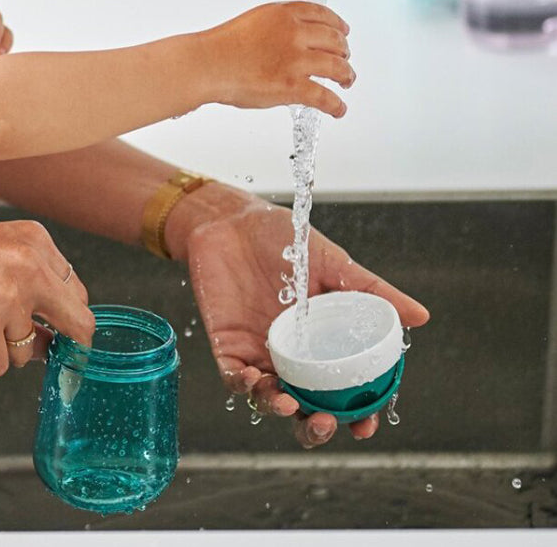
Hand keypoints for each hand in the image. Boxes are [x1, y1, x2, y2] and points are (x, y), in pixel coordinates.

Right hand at [0, 207, 93, 375]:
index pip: (76, 293)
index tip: (48, 331)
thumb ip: (27, 284)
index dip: (60, 318)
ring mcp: (6, 296)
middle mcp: (28, 265)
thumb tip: (52, 335)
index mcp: (34, 241)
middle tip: (31, 349)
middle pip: (78, 324)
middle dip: (56, 344)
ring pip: (28, 351)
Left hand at [170, 181, 428, 446]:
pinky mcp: (227, 344)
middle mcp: (290, 354)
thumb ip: (371, 290)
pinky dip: (242, 385)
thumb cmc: (281, 238)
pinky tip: (252, 378)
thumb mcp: (331, 262)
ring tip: (288, 403)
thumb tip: (421, 316)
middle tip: (327, 422)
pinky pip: (233, 377)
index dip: (354, 415)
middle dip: (314, 428)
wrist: (231, 219)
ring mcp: (258, 351)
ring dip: (278, 408)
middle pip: (304, 407)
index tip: (365, 427)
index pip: (340, 391)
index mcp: (320, 342)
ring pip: (267, 398)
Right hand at [199, 2, 354, 117]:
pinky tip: (338, 109)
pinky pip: (325, 98)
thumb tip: (292, 37)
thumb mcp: (255, 21)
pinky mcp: (293, 86)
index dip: (338, 24)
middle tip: (344, 59)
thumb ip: (278, 25)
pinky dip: (336, 105)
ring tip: (346, 82)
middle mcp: (294, 33)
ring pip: (337, 67)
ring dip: (346, 76)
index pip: (323, 15)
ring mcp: (295, 60)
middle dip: (344, 51)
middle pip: (335, 40)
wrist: (207, 64)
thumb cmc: (222, 47)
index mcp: (284, 14)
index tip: (343, 31)